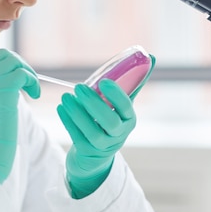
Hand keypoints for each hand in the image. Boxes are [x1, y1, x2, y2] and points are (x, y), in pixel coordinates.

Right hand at [0, 48, 39, 182]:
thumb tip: (13, 75)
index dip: (6, 62)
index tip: (17, 79)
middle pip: (0, 54)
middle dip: (19, 63)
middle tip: (28, 82)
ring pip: (12, 61)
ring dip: (28, 72)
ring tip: (32, 90)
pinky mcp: (1, 92)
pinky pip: (22, 74)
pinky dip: (32, 81)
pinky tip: (34, 96)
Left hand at [57, 79, 135, 198]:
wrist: (96, 154)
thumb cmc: (108, 121)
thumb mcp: (119, 106)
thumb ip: (129, 84)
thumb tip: (149, 56)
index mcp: (129, 119)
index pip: (127, 107)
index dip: (116, 95)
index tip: (103, 81)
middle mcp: (119, 134)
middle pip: (110, 122)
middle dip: (94, 103)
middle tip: (79, 87)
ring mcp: (104, 146)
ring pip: (92, 131)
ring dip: (77, 113)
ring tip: (65, 97)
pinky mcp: (87, 152)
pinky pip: (78, 137)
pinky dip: (68, 122)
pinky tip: (61, 108)